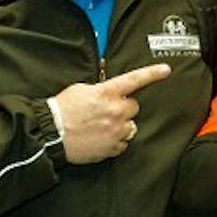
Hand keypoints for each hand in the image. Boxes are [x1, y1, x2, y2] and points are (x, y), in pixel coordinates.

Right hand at [54, 63, 170, 163]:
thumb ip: (100, 86)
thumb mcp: (80, 89)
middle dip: (123, 108)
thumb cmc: (62, 109)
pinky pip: (123, 143)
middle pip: (134, 107)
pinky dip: (114, 141)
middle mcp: (115, 110)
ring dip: (120, 125)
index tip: (166, 70)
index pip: (134, 80)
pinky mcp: (112, 147)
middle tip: (106, 111)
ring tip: (101, 126)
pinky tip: (100, 137)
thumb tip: (108, 83)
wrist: (51, 133)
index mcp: (106, 92)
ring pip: (130, 126)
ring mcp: (115, 130)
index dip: (152, 74)